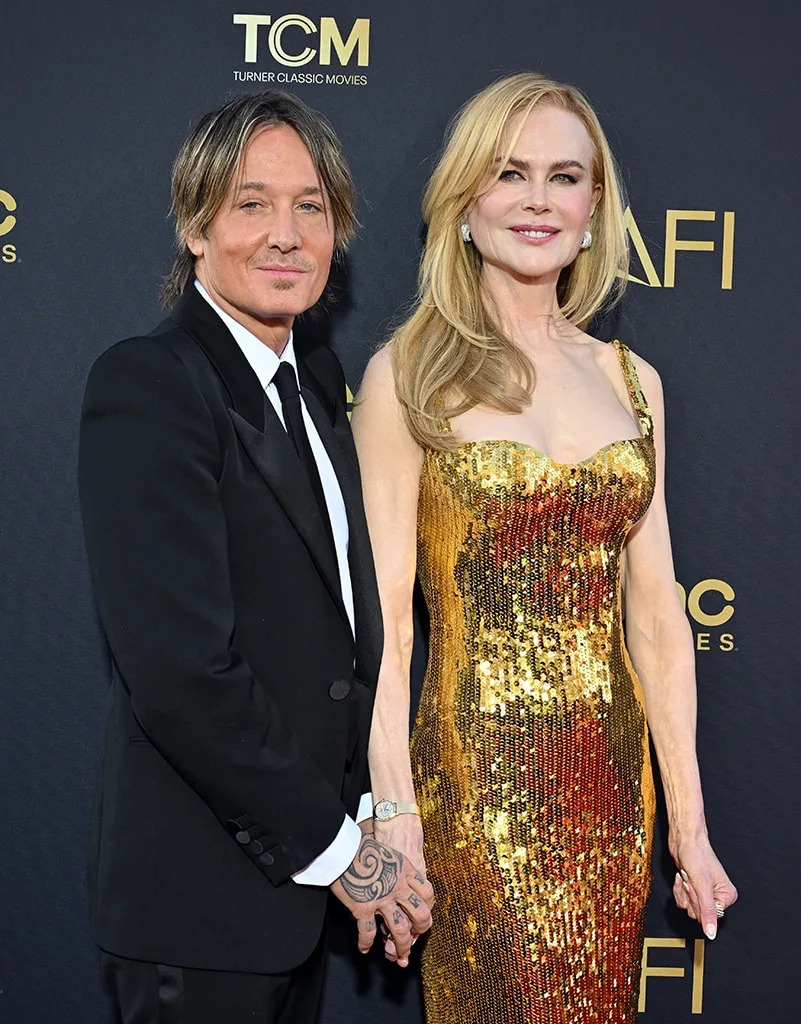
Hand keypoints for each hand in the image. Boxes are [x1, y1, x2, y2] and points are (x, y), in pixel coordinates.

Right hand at [374, 813, 430, 962]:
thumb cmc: (362, 847)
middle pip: (420, 914)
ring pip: (400, 929)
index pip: (427, 893)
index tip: (423, 915)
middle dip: (420, 930)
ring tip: (398, 955)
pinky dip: (366, 943)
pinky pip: (368, 932)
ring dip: (401, 946)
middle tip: (416, 937)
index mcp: (406, 870)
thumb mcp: (389, 853)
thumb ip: (397, 868)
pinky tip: (365, 948)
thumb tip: (399, 879)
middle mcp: (398, 886)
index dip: (428, 907)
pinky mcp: (364, 907)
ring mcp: (382, 898)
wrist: (343, 846)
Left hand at [672, 835, 737, 939]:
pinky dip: (678, 889)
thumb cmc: (696, 855)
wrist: (683, 840)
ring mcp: (703, 893)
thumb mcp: (702, 886)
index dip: (699, 903)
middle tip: (692, 881)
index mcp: (727, 896)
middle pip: (698, 913)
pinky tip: (682, 876)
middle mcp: (717, 896)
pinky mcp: (692, 889)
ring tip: (687, 876)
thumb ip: (707, 912)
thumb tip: (711, 933)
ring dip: (683, 892)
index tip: (697, 888)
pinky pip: (682, 900)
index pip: (710, 917)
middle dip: (690, 897)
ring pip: (688, 907)